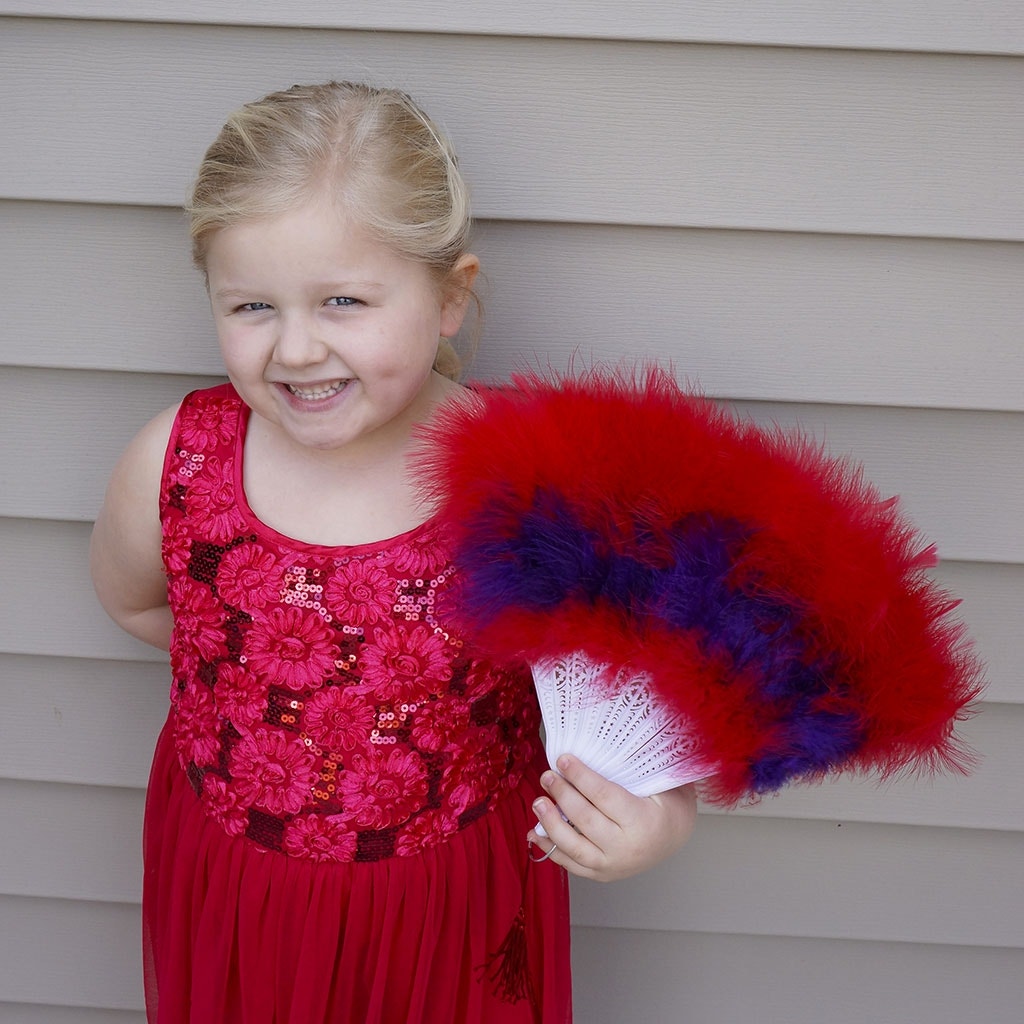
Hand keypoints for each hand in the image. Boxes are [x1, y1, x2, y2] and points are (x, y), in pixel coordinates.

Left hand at [527, 754, 697, 881]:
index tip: (563, 759)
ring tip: (538, 802)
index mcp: (643, 821)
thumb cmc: (664, 802)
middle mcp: (627, 848)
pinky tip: (534, 832)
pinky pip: (572, 865)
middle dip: (563, 795)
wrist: (673, 837)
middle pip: (586, 820)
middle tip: (547, 776)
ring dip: (551, 824)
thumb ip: (632, 767)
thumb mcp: (659, 781)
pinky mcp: (602, 874)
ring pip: (575, 848)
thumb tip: (597, 741)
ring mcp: (613, 865)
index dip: (581, 777)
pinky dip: (550, 849)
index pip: (605, 796)